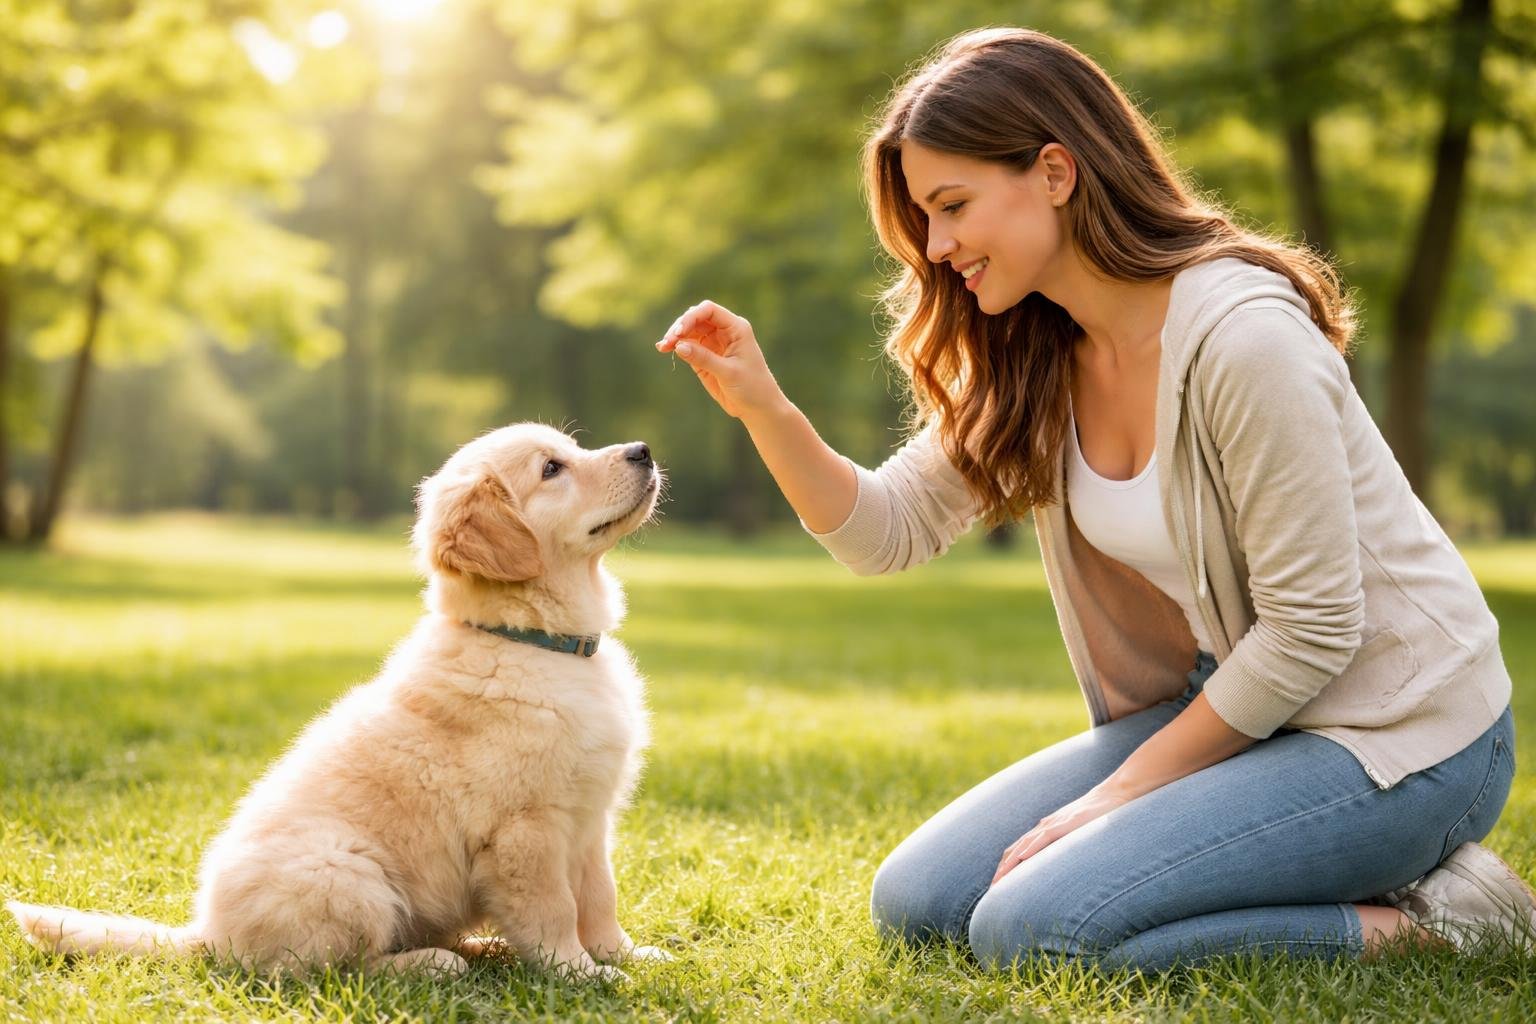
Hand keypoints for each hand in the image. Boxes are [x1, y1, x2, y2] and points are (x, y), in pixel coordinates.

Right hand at [655, 300, 784, 420]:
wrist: (758, 407)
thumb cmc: (752, 387)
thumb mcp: (728, 372)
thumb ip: (704, 358)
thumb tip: (679, 346)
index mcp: (736, 328)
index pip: (709, 311)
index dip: (691, 317)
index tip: (679, 332)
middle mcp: (724, 331)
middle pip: (696, 318)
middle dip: (680, 327)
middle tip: (668, 342)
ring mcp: (713, 343)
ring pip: (689, 331)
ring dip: (675, 336)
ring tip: (663, 347)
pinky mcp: (705, 356)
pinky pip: (688, 346)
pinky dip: (676, 346)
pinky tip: (664, 349)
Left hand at [990, 784, 1132, 886]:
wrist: (1114, 795)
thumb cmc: (1096, 817)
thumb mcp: (1076, 834)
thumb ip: (1065, 846)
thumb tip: (1060, 867)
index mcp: (1044, 831)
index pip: (1017, 852)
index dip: (1005, 868)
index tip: (997, 887)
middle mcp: (1043, 828)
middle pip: (1014, 851)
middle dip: (1001, 871)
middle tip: (991, 891)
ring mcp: (1054, 824)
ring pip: (1024, 846)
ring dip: (1010, 864)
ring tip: (999, 881)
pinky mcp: (1067, 823)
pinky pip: (1044, 837)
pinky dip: (1031, 848)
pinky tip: (1022, 859)